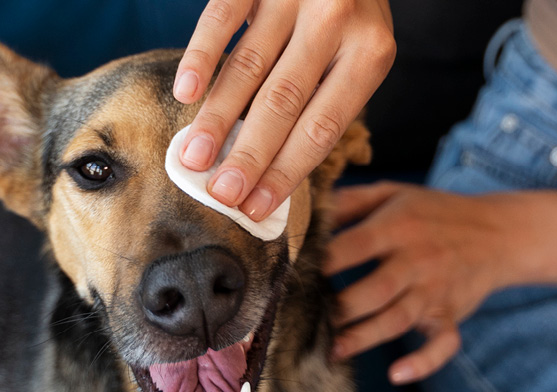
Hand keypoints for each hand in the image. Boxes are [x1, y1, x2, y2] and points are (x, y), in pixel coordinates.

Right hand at [174, 0, 394, 221]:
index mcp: (371, 53)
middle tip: (221, 194)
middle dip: (249, 155)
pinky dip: (200, 57)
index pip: (322, 127)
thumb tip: (265, 171)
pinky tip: (186, 93)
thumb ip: (321, 100)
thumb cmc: (346, 19)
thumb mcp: (356, 55)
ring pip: (249, 66)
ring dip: (217, 117)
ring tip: (193, 158)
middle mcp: (337, 20)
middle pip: (283, 103)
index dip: (285, 172)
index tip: (254, 208)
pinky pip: (222, 18)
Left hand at [323, 182, 518, 383]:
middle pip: (375, 289)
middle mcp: (418, 260)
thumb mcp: (393, 193)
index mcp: (398, 227)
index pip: (355, 246)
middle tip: (307, 318)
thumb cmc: (433, 212)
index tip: (293, 276)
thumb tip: (307, 210)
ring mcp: (436, 291)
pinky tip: (398, 374)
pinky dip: (424, 362)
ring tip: (333, 350)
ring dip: (365, 338)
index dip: (323, 262)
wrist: (499, 232)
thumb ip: (349, 201)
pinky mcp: (451, 315)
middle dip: (341, 308)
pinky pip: (443, 344)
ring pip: (398, 319)